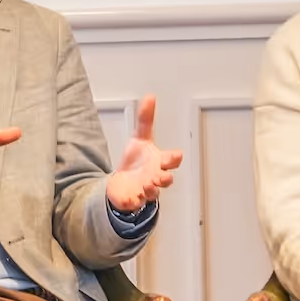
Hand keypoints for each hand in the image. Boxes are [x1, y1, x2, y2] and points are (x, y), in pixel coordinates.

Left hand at [105, 95, 184, 212]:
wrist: (122, 182)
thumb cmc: (136, 161)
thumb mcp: (139, 138)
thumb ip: (145, 119)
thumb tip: (150, 97)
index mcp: (159, 162)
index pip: (172, 160)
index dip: (175, 157)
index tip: (177, 154)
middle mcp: (155, 177)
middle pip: (166, 179)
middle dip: (166, 178)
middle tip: (163, 175)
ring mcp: (146, 190)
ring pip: (153, 194)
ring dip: (152, 190)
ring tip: (147, 184)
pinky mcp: (134, 200)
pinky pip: (136, 203)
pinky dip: (134, 201)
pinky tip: (131, 197)